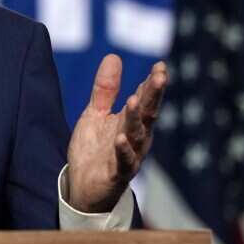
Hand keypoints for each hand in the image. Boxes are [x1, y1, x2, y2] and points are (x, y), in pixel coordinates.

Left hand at [66, 54, 167, 212]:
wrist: (84, 187)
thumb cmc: (95, 150)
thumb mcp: (96, 114)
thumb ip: (105, 89)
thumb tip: (114, 56)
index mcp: (132, 122)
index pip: (146, 99)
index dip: (152, 83)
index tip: (160, 66)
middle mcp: (136, 138)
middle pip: (147, 113)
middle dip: (153, 95)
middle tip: (160, 76)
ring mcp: (129, 156)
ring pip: (136, 135)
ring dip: (136, 118)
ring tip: (135, 99)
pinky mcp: (117, 174)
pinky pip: (123, 162)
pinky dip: (124, 151)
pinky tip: (121, 139)